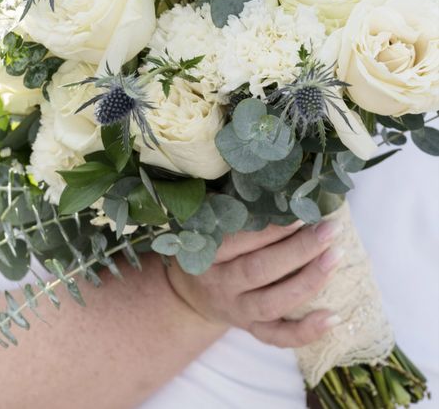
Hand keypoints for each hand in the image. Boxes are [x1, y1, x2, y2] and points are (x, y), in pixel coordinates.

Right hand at [166, 219, 343, 347]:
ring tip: (336, 257)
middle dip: (298, 250)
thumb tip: (280, 188)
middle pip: (259, 270)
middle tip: (329, 229)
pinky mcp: (252, 329)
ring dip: (307, 281)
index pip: (239, 241)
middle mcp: (221, 285)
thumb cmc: (210, 248)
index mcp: (208, 254)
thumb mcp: (209, 226)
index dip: (271, 229)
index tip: (300, 213)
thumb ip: (234, 210)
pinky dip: (306, 331)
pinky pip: (278, 336)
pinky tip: (333, 317)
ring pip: (272, 303)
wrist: (191, 295)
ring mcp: (237, 310)